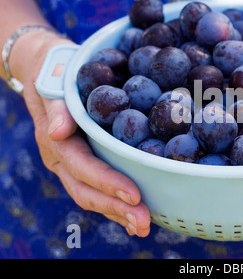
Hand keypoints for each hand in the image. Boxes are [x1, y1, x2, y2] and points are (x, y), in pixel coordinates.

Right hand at [11, 30, 150, 236]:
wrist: (45, 68)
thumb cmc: (55, 69)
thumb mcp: (54, 78)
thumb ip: (57, 106)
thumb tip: (58, 132)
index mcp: (55, 140)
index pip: (82, 167)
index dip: (107, 182)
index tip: (134, 195)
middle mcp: (60, 159)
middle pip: (86, 191)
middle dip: (116, 209)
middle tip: (145, 222)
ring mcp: (69, 165)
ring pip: (91, 196)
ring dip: (117, 214)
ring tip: (144, 226)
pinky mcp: (81, 164)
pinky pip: (95, 189)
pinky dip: (114, 205)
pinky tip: (133, 216)